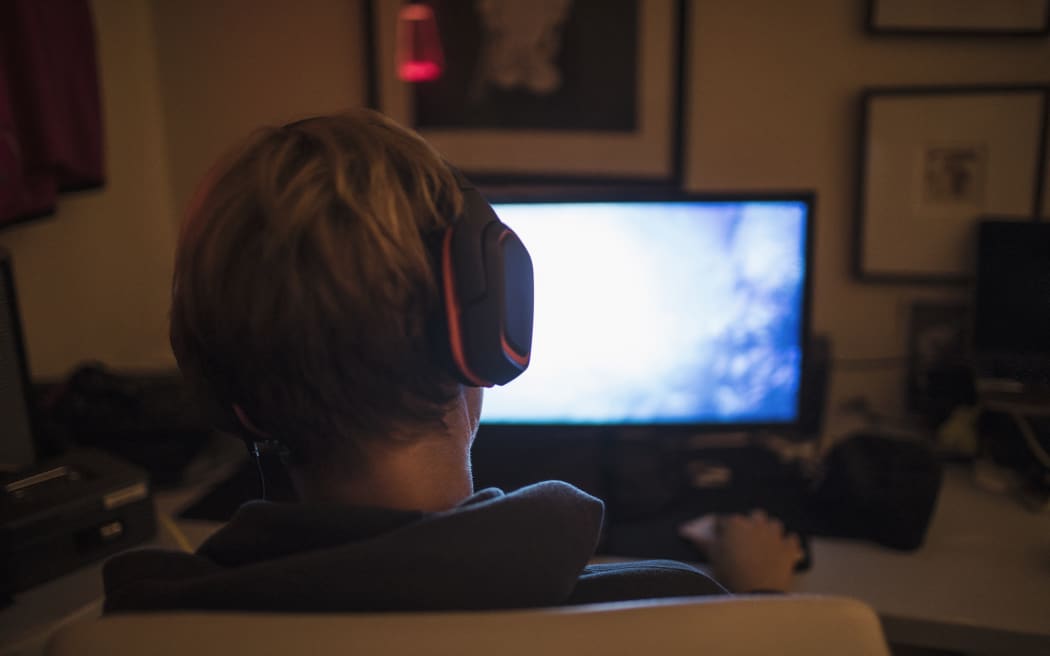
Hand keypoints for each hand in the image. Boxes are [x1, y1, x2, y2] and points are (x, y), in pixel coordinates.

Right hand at [679, 510, 803, 592]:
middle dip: (750, 525)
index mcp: (735, 524)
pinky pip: (791, 539)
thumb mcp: (712, 556)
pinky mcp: (789, 547)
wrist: (758, 593)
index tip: (720, 540)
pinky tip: (782, 550)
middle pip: (754, 516)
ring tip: (764, 544)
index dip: (721, 530)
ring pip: (774, 524)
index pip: (724, 521)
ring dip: (769, 531)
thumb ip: (701, 541)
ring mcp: (775, 534)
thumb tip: (685, 529)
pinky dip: (787, 544)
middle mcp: (756, 523)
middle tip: (744, 541)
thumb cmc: (731, 573)